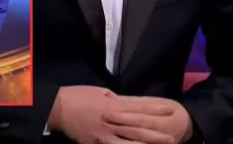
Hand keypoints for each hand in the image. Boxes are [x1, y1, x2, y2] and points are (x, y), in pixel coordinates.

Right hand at [48, 86, 175, 143]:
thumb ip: (116, 100)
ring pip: (129, 142)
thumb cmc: (79, 96)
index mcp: (114, 104)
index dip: (156, 108)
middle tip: (173, 137)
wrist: (59, 108)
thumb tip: (129, 104)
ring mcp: (105, 135)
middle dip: (156, 133)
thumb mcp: (101, 92)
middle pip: (139, 127)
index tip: (171, 110)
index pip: (140, 106)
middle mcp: (113, 120)